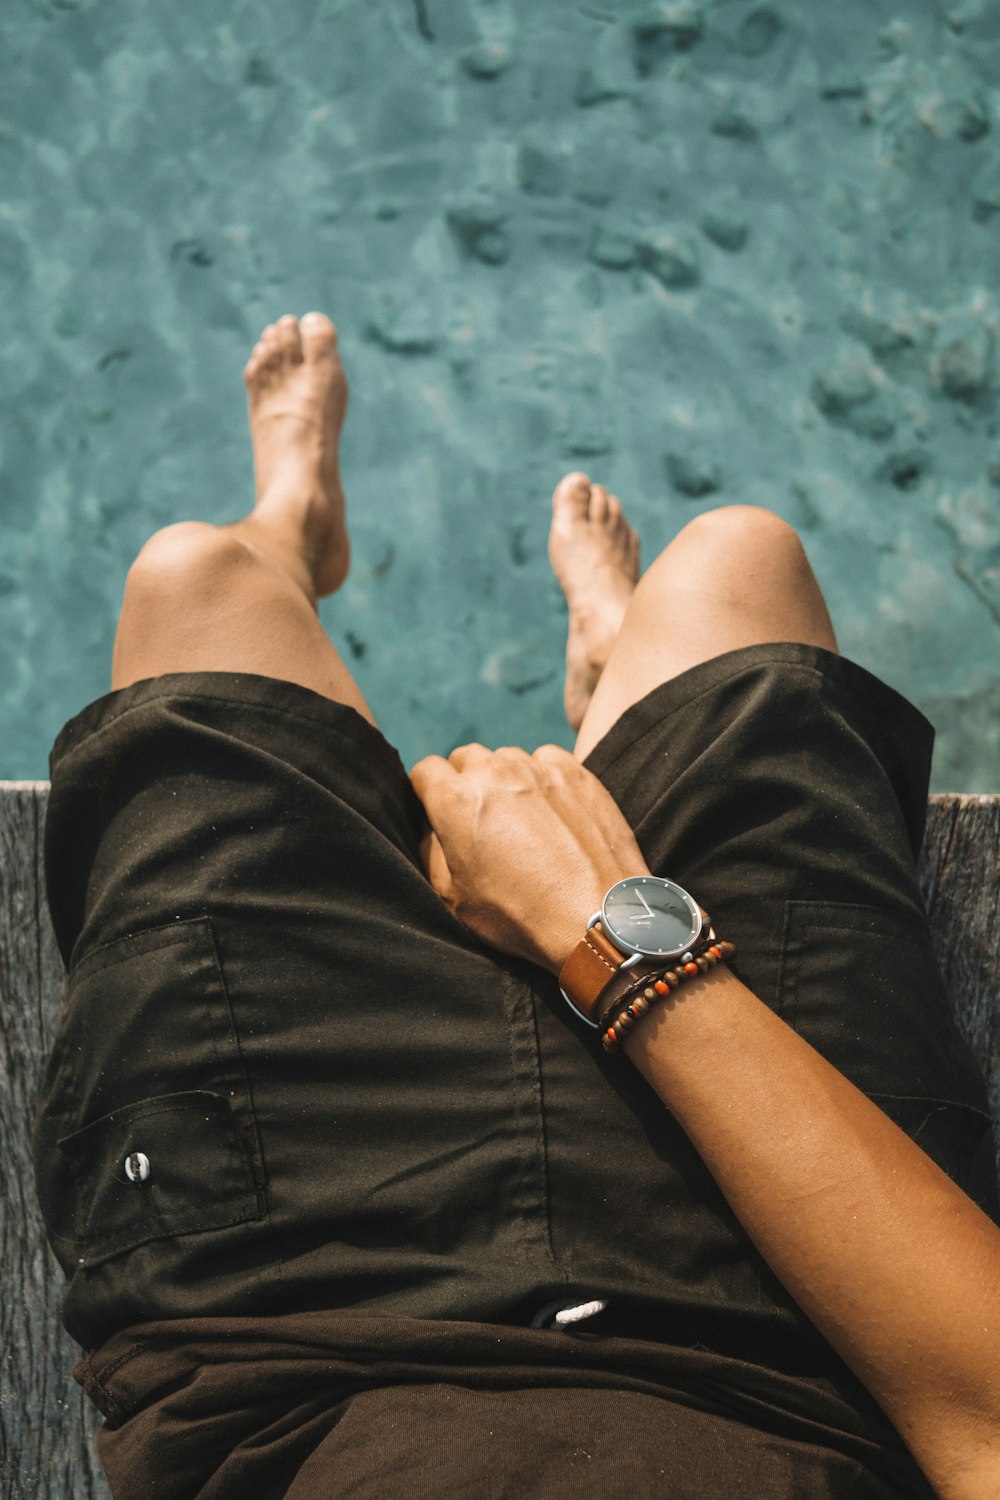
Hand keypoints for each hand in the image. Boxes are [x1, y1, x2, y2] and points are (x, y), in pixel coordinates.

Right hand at [409, 743, 650, 972]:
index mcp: (455, 800)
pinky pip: (546, 759)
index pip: (425, 770)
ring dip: (506, 778)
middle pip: (465, 758)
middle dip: (465, 781)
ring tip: (520, 817)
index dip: (427, 791)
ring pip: (506, 757)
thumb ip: (431, 851)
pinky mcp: (574, 771)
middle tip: (481, 818)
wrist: (595, 916)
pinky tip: (551, 808)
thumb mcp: (453, 897)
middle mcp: (494, 772)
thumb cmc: (519, 915)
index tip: (439, 810)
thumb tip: (430, 827)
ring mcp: (537, 767)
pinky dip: (543, 776)